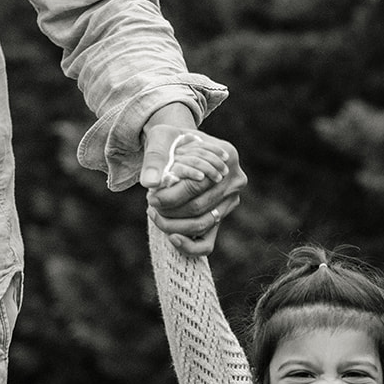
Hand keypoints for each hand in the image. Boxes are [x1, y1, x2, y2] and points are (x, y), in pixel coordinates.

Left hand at [140, 105, 244, 256]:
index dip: (171, 196)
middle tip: (150, 205)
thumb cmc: (173, 139)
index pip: (197, 185)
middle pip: (199, 207)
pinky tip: (171, 238)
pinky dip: (189, 246)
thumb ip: (155, 158)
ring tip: (155, 215)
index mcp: (227, 156)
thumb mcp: (161, 138)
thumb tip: (149, 183)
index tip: (150, 198)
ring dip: (174, 226)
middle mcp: (235, 180)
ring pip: (201, 224)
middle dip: (170, 211)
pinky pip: (208, 241)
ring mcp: (231, 201)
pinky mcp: (222, 216)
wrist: (184, 145)